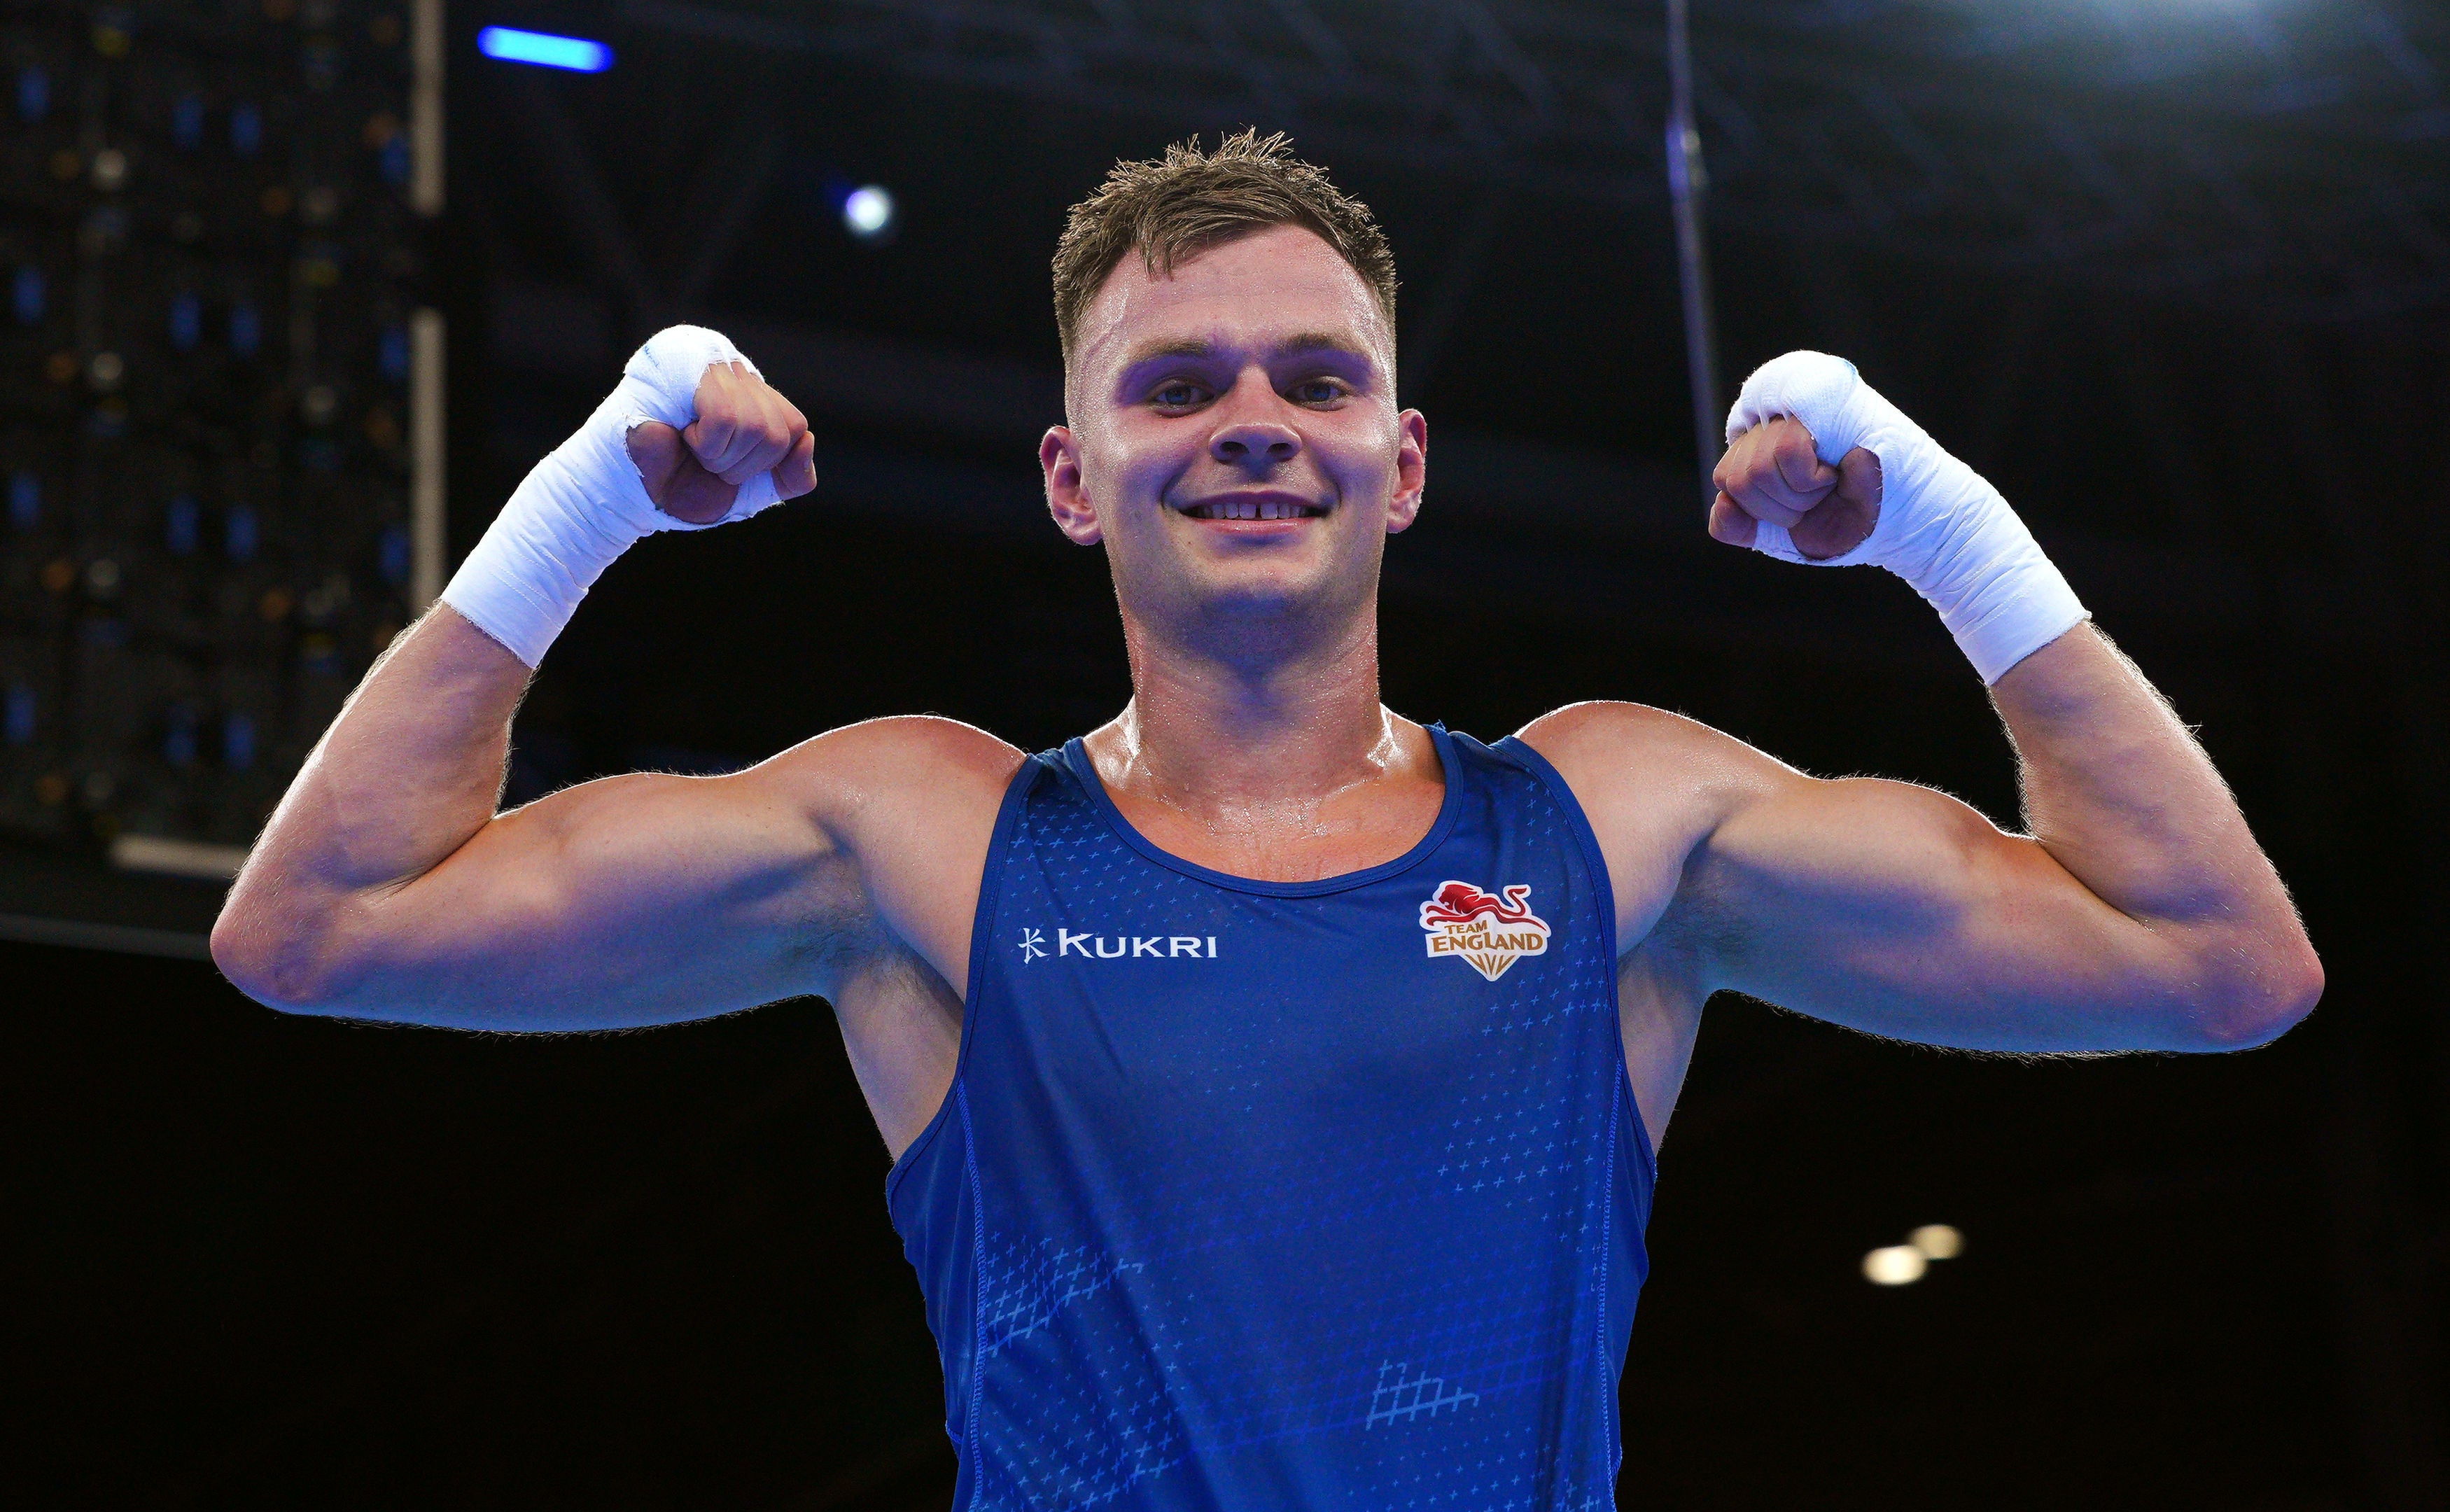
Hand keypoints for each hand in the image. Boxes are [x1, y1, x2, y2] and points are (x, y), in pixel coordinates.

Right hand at [626, 360, 817, 523]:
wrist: (631, 493)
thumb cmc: (685, 485)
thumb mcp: (752, 490)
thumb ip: (792, 476)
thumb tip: (808, 439)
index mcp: (752, 396)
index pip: (795, 427)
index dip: (768, 461)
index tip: (727, 465)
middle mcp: (736, 372)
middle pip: (782, 431)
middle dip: (743, 464)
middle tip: (706, 458)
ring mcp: (712, 364)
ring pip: (759, 427)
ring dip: (721, 456)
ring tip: (693, 445)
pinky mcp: (688, 366)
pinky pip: (727, 418)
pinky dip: (708, 443)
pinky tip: (684, 432)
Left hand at [1709, 415, 1881, 560]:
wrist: (1894, 519)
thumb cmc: (1841, 518)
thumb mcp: (1778, 534)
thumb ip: (1736, 526)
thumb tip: (1722, 501)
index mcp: (1755, 448)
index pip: (1725, 479)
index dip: (1759, 509)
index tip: (1795, 509)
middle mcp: (1768, 422)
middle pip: (1735, 478)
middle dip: (1779, 507)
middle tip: (1816, 497)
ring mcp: (1791, 409)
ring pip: (1757, 469)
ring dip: (1799, 494)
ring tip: (1827, 483)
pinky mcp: (1815, 402)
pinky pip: (1785, 451)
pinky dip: (1810, 478)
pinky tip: (1832, 471)